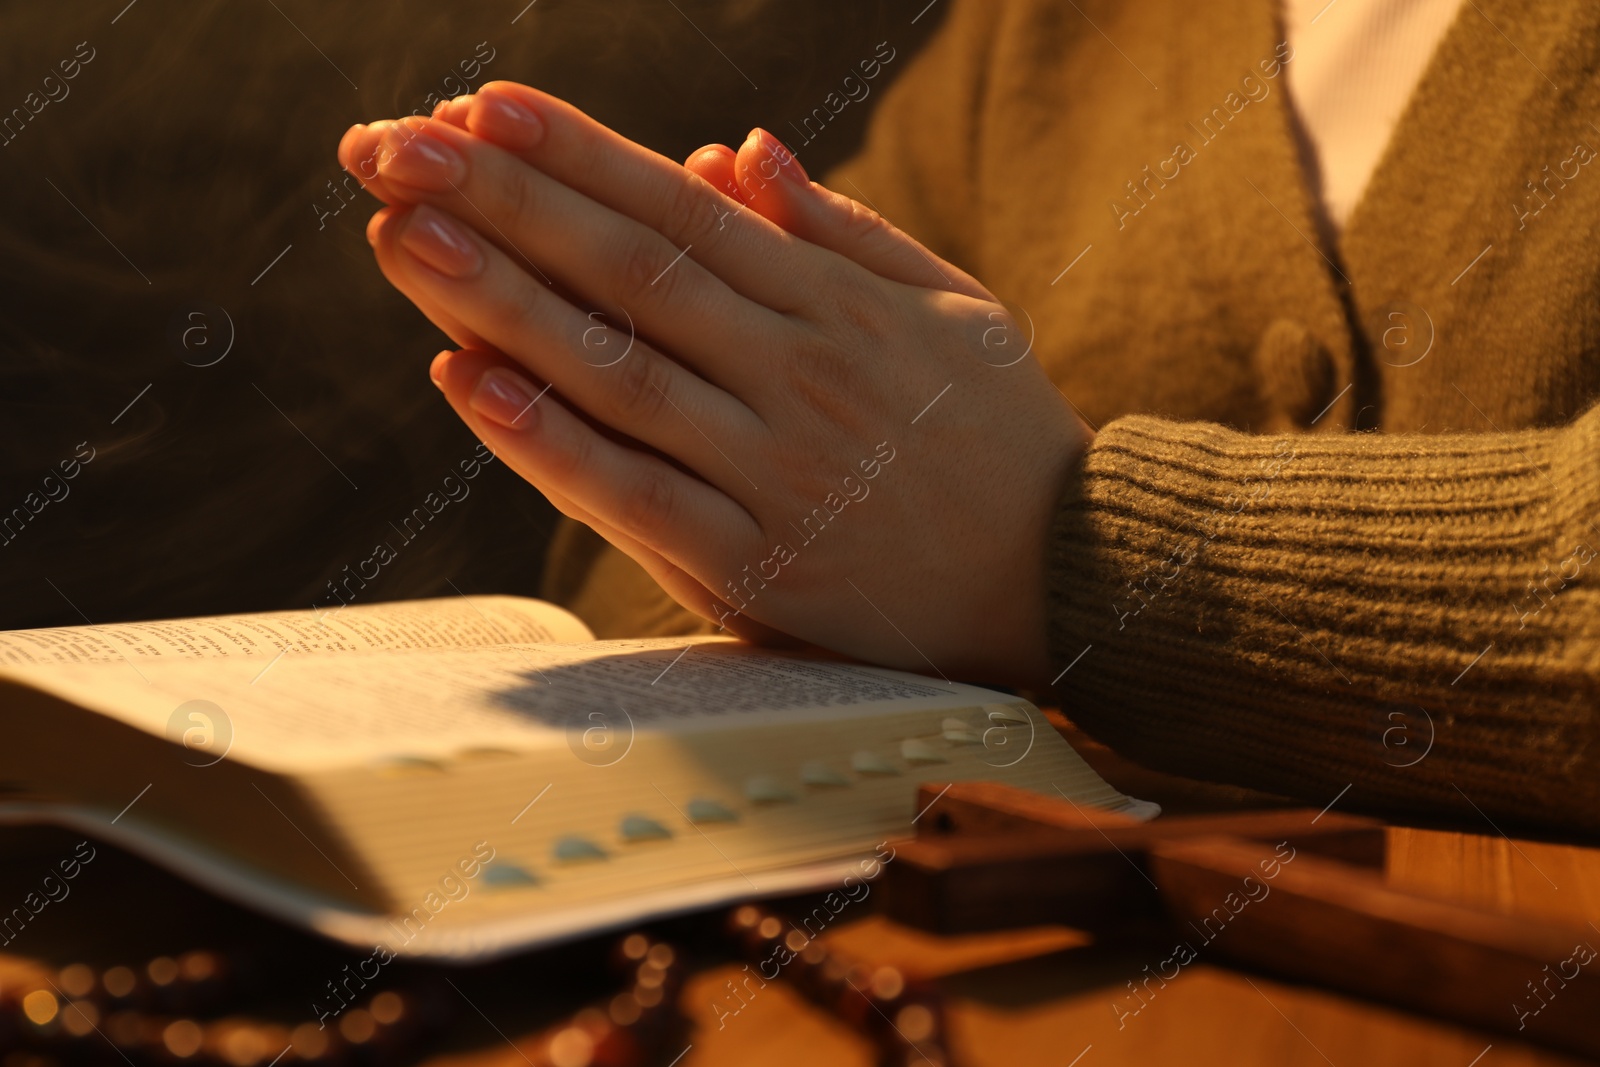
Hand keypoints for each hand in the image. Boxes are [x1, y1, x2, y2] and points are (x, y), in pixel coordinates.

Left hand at [337, 83, 1092, 686]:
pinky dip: (550, 439)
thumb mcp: (953, 308)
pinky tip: (471, 380)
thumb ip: (843, 231)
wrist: (1070, 585)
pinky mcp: (758, 567)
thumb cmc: (1003, 439)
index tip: (481, 104)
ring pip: (618, 370)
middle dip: (505, 201)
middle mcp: (798, 374)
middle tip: (393, 147)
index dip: (578, 153)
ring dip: (501, 297)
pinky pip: (636, 494)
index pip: (683, 210)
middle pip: (631, 272)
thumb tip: (734, 148)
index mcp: (838, 306)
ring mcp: (775, 472)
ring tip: (401, 233)